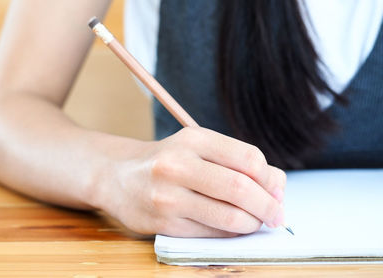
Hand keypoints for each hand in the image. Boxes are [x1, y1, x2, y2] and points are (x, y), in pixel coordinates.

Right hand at [100, 127, 286, 236]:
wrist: (117, 177)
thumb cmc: (167, 163)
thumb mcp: (196, 148)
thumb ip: (236, 161)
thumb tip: (278, 187)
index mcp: (192, 139)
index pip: (248, 158)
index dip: (271, 179)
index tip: (277, 190)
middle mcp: (177, 165)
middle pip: (241, 188)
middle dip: (268, 206)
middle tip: (277, 215)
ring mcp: (168, 197)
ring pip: (230, 217)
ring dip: (252, 224)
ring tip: (254, 222)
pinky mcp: (164, 224)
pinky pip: (211, 234)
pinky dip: (230, 234)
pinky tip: (230, 227)